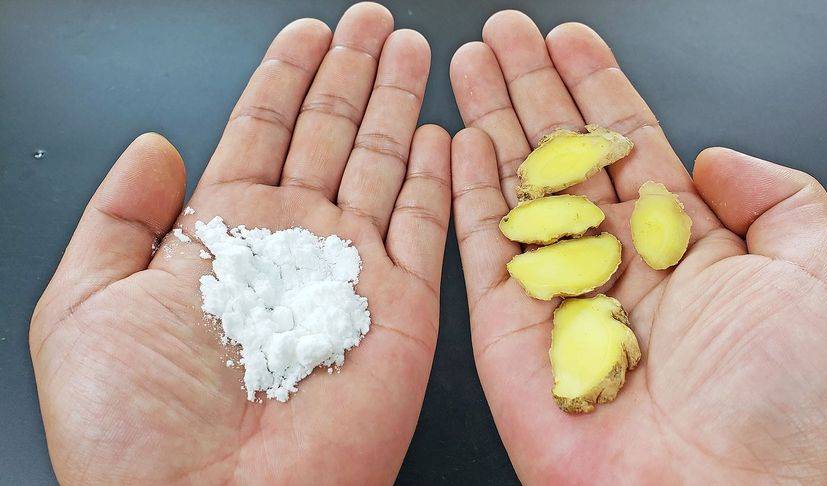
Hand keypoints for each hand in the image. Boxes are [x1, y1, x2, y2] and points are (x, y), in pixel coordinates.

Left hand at [30, 4, 449, 483]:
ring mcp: (351, 274)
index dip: (287, 76)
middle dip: (353, 73)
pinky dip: (435, 178)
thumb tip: (155, 144)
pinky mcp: (401, 311)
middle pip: (330, 135)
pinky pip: (425, 228)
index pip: (262, 130)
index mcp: (220, 237)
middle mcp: (292, 246)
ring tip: (412, 50)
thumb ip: (118, 216)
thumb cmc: (133, 432)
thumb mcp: (84, 304)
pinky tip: (438, 133)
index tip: (309, 31)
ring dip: (397, 105)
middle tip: (374, 21)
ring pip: (382, 165)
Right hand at [450, 11, 826, 482]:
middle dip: (532, 87)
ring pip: (516, 186)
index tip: (568, 39)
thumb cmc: (777, 409)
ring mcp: (558, 290)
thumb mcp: (820, 278)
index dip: (596, 86)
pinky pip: (481, 248)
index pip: (629, 143)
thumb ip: (779, 199)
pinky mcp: (509, 328)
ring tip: (470, 62)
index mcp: (686, 246)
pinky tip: (458, 143)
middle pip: (563, 153)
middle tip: (503, 34)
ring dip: (491, 121)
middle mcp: (617, 261)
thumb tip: (712, 158)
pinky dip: (466, 193)